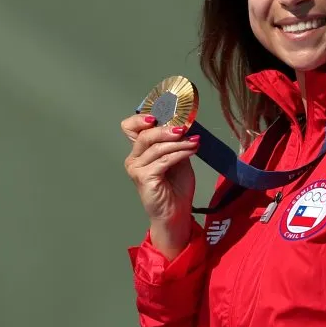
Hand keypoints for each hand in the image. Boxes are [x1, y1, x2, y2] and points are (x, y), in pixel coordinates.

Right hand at [121, 114, 199, 258]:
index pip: (131, 127)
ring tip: (193, 141)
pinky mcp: (144, 179)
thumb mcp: (178, 158)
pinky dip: (180, 153)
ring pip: (156, 147)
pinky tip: (191, 150)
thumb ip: (176, 142)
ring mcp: (136, 169)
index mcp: (140, 151)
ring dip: (178, 142)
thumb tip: (184, 123)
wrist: (176, 214)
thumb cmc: (176, 188)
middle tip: (184, 127)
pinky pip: (163, 160)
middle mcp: (134, 158)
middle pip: (145, 134)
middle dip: (167, 128)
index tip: (162, 112)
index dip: (143, 117)